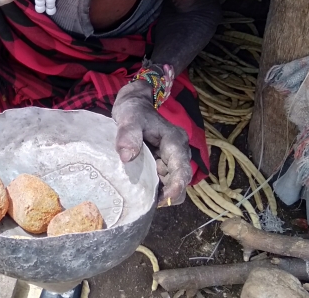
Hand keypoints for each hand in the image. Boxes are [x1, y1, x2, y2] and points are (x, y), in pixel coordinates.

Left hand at [111, 81, 192, 206]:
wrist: (134, 105)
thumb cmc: (133, 111)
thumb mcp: (129, 118)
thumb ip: (128, 134)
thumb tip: (126, 157)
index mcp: (175, 142)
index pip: (182, 170)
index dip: (175, 189)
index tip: (160, 200)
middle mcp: (178, 152)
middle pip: (180, 181)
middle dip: (166, 194)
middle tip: (144, 202)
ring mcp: (172, 159)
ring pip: (172, 183)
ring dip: (159, 192)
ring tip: (140, 197)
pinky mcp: (164, 163)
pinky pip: (164, 180)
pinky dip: (155, 188)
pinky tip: (140, 190)